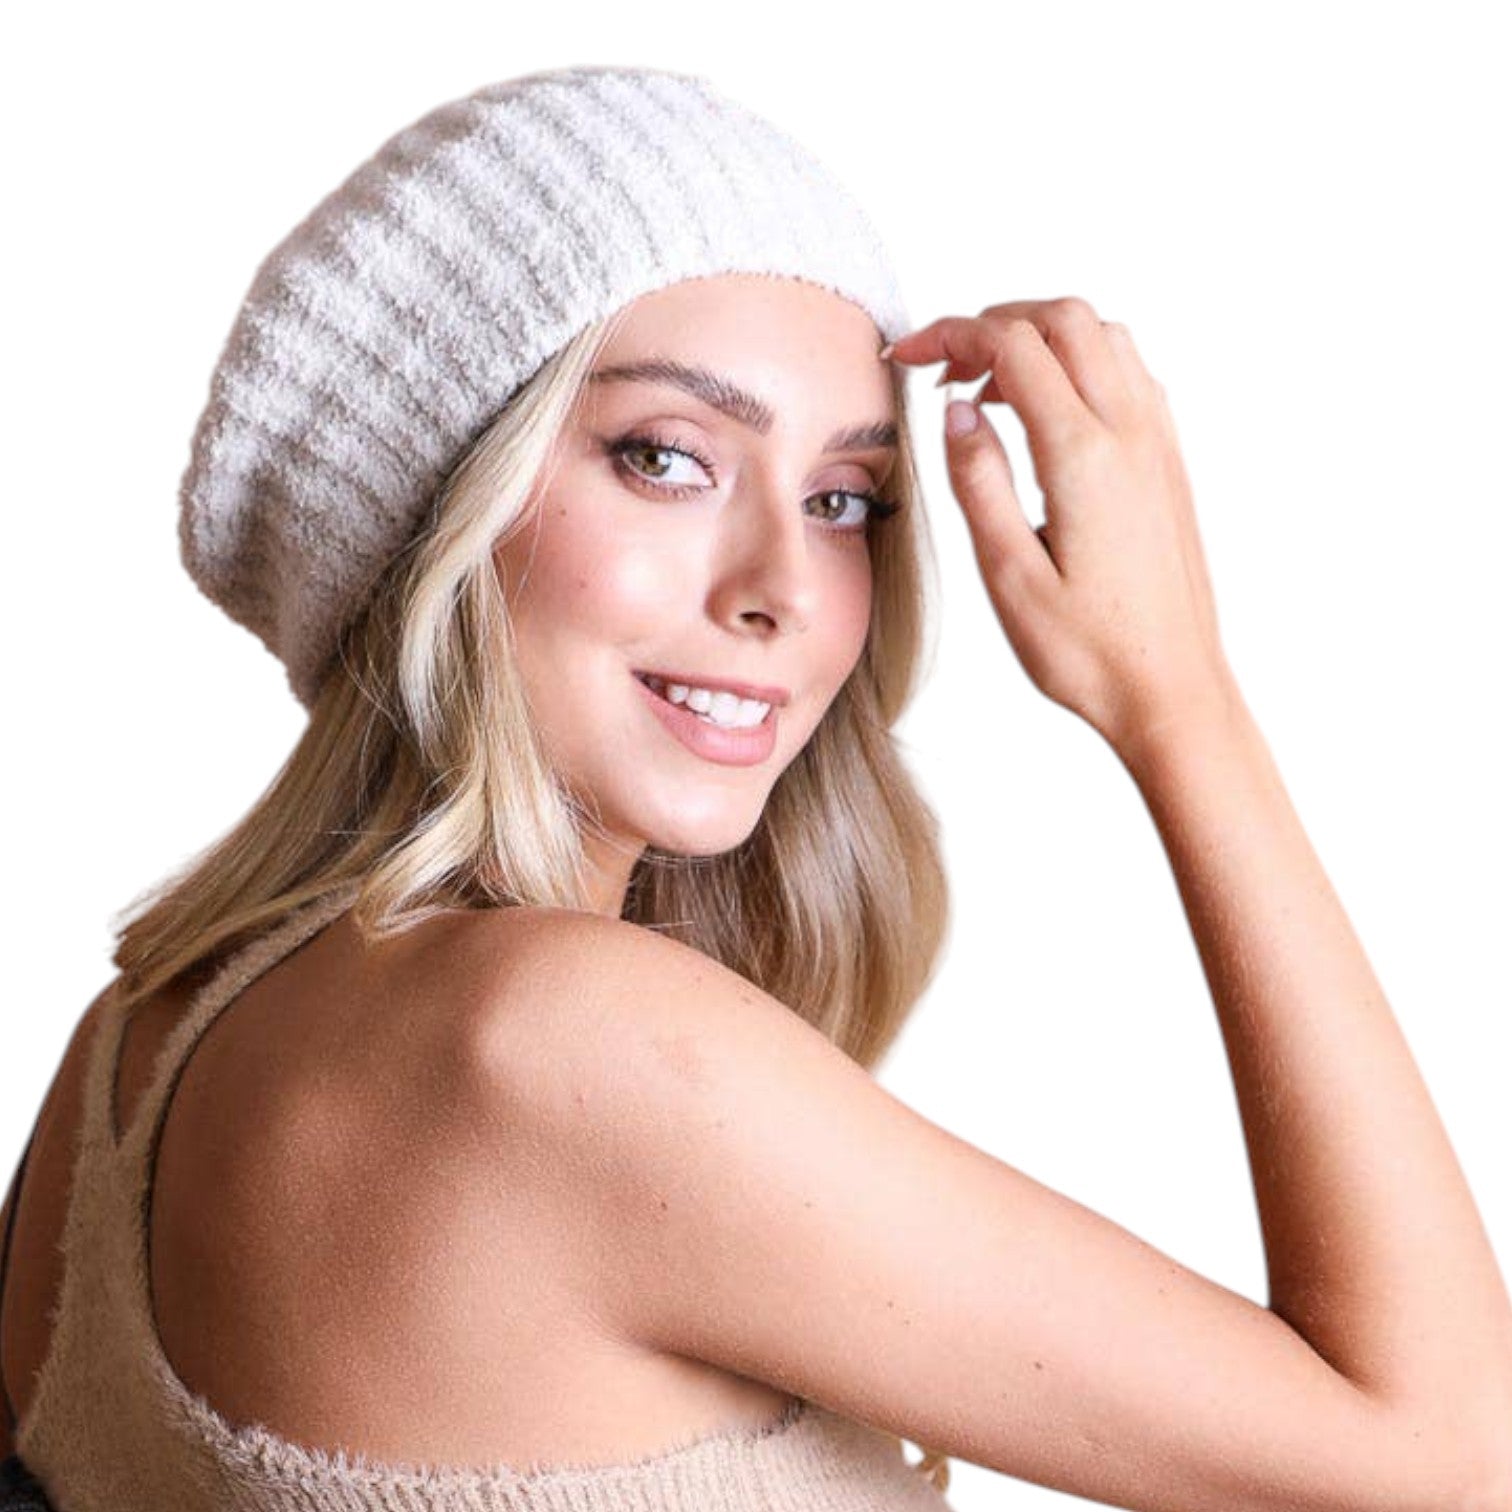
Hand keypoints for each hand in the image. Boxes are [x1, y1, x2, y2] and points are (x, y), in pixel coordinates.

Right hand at [885, 298, 1235, 754]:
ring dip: (1040, 338)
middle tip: (944, 366)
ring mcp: (1158, 444)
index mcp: (1083, 458)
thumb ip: (979, 482)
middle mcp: (1130, 434)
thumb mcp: (1008, 576)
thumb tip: (958, 410)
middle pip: (1064, 320)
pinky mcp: (1168, 463)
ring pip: (1103, 335)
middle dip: (994, 322)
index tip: (910, 358)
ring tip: (989, 389)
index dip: (951, 336)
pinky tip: (1046, 413)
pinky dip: (1079, 363)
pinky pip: (1129, 373)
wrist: (1171, 689)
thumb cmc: (1089, 651)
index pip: (1013, 348)